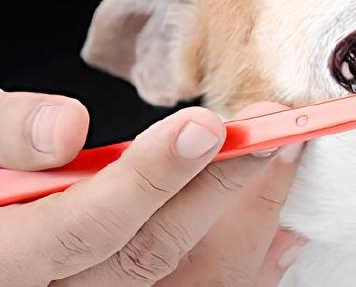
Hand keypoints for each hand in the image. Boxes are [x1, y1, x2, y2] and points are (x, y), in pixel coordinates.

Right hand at [0, 90, 303, 286]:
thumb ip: (2, 135)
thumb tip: (66, 128)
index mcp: (5, 256)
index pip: (85, 227)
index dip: (150, 178)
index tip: (204, 129)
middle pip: (146, 255)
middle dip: (217, 189)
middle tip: (267, 134)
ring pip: (184, 283)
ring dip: (244, 231)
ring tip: (283, 170)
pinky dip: (240, 262)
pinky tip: (278, 233)